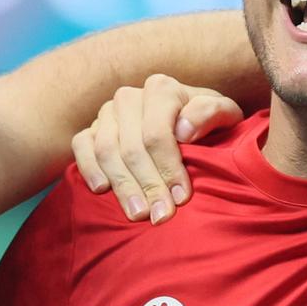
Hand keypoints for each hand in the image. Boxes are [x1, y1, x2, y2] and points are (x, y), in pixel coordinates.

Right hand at [71, 76, 243, 224]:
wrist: (187, 123)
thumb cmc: (208, 124)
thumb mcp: (225, 115)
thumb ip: (212, 113)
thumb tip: (184, 131)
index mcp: (161, 89)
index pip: (158, 133)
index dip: (169, 167)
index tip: (181, 198)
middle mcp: (129, 97)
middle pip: (132, 147)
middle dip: (148, 185)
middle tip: (161, 216)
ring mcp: (106, 113)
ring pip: (106, 151)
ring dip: (122, 186)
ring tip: (138, 214)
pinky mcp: (89, 129)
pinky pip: (81, 147)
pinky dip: (89, 168)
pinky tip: (102, 190)